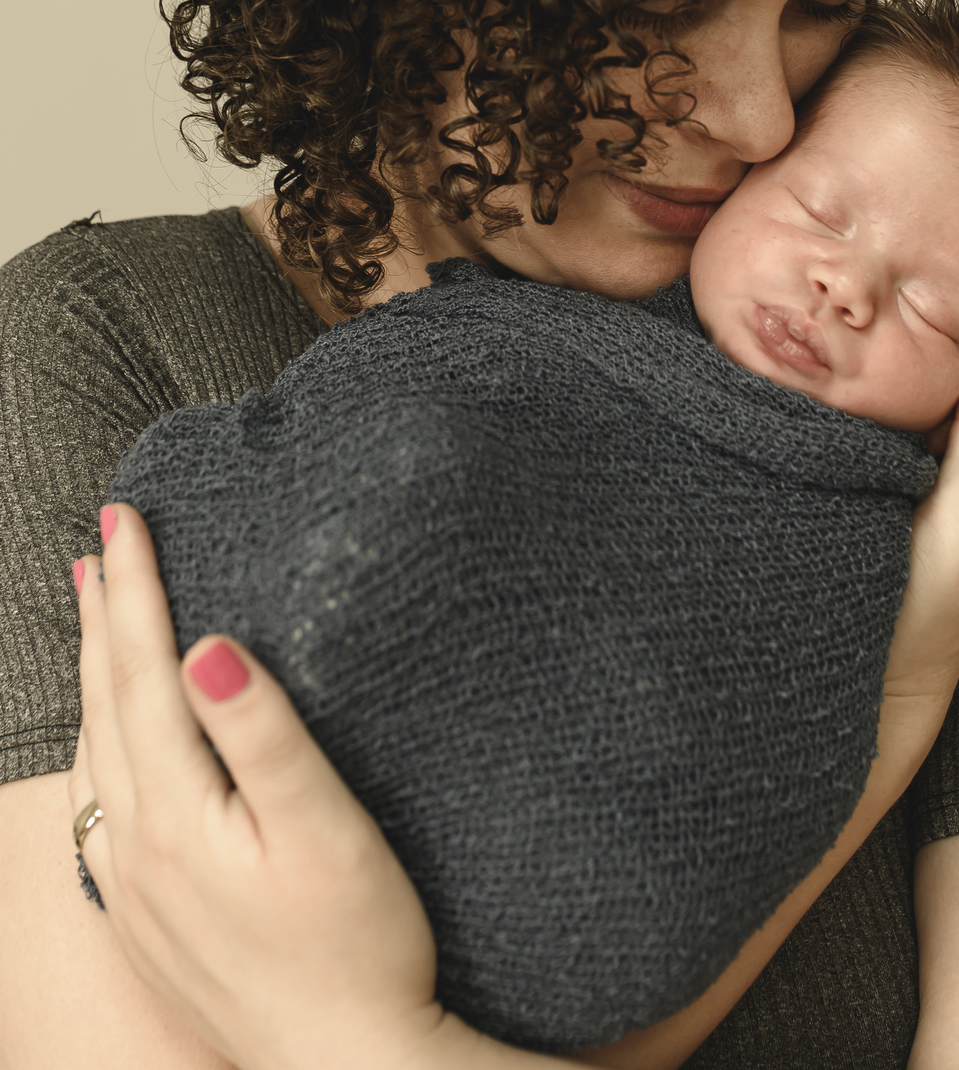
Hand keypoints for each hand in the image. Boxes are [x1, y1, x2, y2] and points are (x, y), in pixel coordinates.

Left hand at [68, 504, 561, 1069]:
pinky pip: (103, 806)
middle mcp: (136, 849)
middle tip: (101, 543)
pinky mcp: (148, 920)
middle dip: (106, 616)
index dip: (138, 589)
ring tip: (98, 616)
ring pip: (96, 754)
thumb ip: (260, 732)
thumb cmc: (355, 947)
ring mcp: (134, 890)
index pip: (144, 671)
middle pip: (107, 705)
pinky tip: (110, 740)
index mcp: (175, 815)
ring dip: (96, 675)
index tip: (127, 517)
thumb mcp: (321, 829)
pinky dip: (100, 744)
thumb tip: (204, 644)